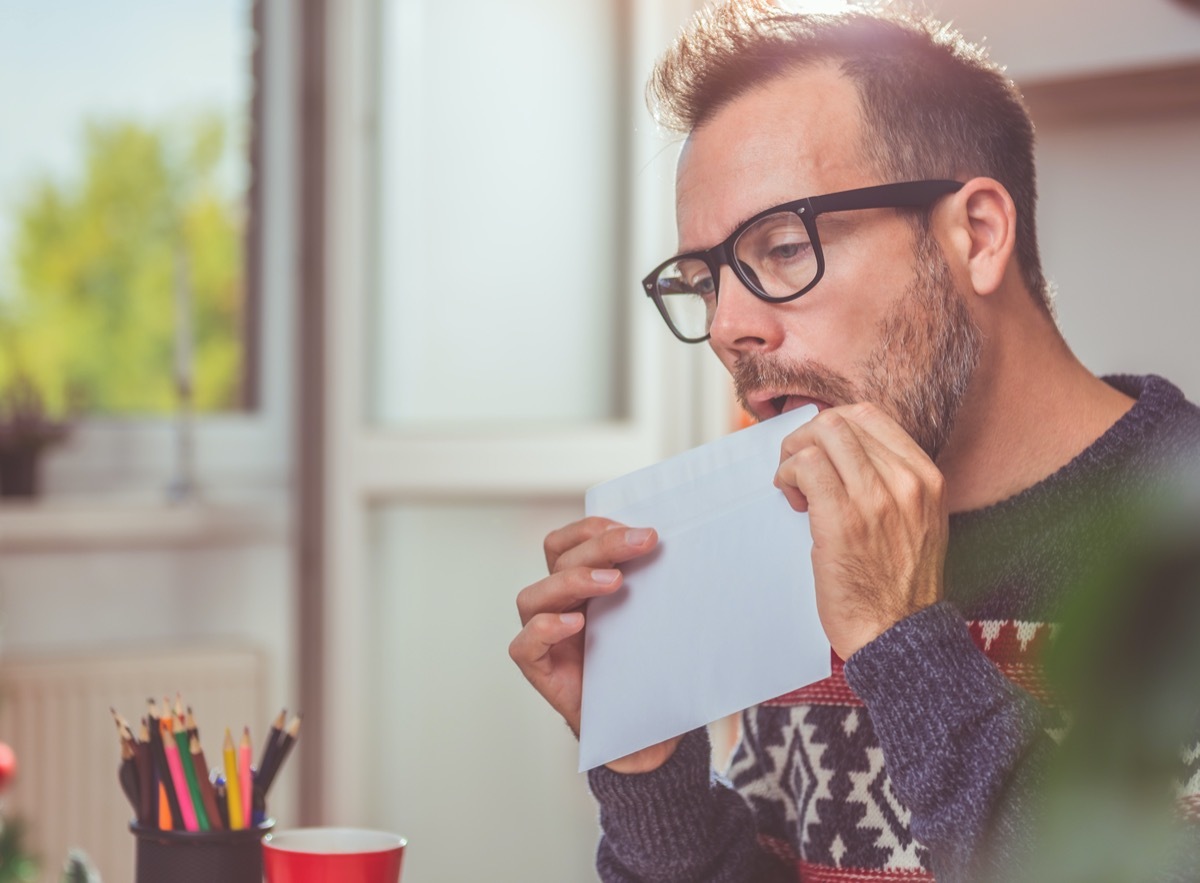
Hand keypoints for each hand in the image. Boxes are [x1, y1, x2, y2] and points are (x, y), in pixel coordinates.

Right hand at [510, 517, 680, 772]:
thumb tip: (708, 554)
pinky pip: (523, 645)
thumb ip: (669, 589)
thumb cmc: (652, 671)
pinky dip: (543, 629)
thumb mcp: (664, 622)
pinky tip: (573, 624)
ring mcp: (546, 638)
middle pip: (559, 557)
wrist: (647, 732)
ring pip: (533, 596)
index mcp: (582, 584)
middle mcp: (559, 604)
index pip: (571, 539)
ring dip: (572, 579)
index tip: (641, 529)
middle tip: (643, 542)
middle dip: (601, 544)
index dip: (597, 527)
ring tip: (615, 583)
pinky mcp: (541, 671)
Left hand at [774, 402, 947, 658]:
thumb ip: (892, 484)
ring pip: (822, 435)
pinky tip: (791, 499)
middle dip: (808, 436)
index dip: (832, 427)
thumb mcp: (919, 521)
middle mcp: (907, 482)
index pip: (870, 417)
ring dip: (794, 454)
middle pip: (841, 420)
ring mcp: (876, 499)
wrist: (899, 635)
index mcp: (927, 478)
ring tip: (795, 486)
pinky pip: (806, 466)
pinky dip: (788, 474)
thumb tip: (844, 454)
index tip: (821, 454)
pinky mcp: (843, 520)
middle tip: (797, 468)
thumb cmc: (899, 585)